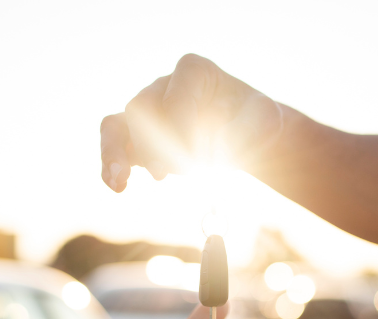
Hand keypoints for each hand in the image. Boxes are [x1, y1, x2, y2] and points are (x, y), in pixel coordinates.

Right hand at [100, 54, 283, 191]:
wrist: (242, 139)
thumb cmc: (254, 125)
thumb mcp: (266, 120)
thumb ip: (259, 121)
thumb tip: (248, 129)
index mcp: (195, 72)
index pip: (177, 92)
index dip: (182, 124)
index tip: (198, 156)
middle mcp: (164, 86)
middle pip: (143, 108)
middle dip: (153, 143)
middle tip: (171, 173)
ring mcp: (148, 111)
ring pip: (119, 124)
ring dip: (116, 153)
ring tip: (121, 181)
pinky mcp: (138, 137)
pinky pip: (114, 143)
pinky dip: (111, 165)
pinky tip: (117, 187)